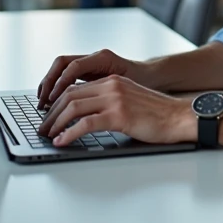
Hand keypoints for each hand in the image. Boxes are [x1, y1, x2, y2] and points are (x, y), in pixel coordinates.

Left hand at [36, 74, 195, 146]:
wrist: (179, 117)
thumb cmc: (159, 115)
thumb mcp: (131, 101)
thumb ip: (111, 103)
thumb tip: (88, 118)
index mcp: (113, 81)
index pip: (76, 88)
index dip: (58, 103)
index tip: (50, 117)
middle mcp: (111, 86)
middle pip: (70, 95)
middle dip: (52, 114)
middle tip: (44, 128)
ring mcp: (115, 99)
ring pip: (73, 107)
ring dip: (56, 123)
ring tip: (49, 135)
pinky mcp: (119, 115)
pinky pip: (85, 124)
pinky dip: (69, 133)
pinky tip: (62, 141)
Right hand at [37, 49, 139, 108]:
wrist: (153, 76)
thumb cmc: (144, 84)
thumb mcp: (128, 89)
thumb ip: (108, 93)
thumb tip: (88, 106)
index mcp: (104, 58)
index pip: (74, 67)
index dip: (61, 84)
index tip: (52, 100)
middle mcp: (95, 57)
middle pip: (62, 63)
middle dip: (49, 82)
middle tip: (42, 103)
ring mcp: (90, 61)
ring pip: (61, 67)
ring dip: (49, 84)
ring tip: (42, 103)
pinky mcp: (88, 70)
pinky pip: (66, 74)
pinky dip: (57, 86)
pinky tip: (52, 101)